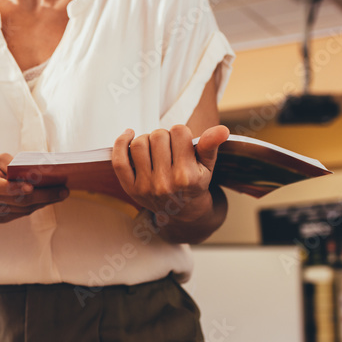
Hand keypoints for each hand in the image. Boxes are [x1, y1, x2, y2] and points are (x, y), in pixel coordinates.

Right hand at [0, 153, 68, 223]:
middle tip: (63, 190)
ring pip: (23, 209)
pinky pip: (21, 214)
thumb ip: (10, 163)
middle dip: (43, 196)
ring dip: (44, 202)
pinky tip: (48, 199)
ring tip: (61, 193)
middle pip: (17, 200)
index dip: (12, 188)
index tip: (31, 187)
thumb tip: (32, 171)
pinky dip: (36, 206)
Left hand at [111, 124, 228, 221]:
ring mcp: (146, 186)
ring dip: (146, 140)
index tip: (182, 142)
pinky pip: (119, 160)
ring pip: (139, 143)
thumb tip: (222, 129)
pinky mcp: (130, 188)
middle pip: (158, 136)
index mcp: (186, 176)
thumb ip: (211, 146)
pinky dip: (121, 143)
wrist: (181, 212)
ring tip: (154, 147)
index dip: (181, 133)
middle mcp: (165, 182)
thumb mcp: (207, 166)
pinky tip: (129, 135)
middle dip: (164, 136)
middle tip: (168, 146)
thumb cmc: (194, 183)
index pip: (179, 132)